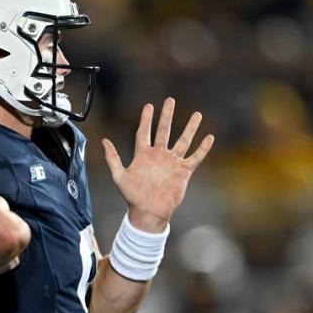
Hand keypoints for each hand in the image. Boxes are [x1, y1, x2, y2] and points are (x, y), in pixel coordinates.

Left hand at [102, 97, 213, 231]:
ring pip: (183, 141)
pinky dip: (202, 148)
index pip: (145, 132)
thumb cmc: (133, 197)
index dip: (146, 119)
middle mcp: (159, 156)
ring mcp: (172, 163)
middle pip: (164, 131)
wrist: (148, 212)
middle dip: (167, 115)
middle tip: (170, 100)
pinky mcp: (183, 172)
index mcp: (143, 155)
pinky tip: (209, 137)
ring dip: (190, 128)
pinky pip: (195, 157)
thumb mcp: (119, 176)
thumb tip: (103, 141)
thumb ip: (113, 158)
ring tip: (197, 114)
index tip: (149, 105)